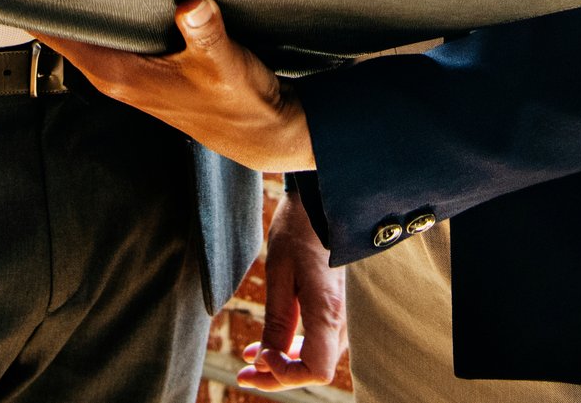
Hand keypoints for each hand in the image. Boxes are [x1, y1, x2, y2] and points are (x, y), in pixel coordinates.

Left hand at [38, 0, 314, 172]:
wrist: (261, 131)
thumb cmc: (239, 105)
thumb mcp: (226, 64)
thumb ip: (206, 33)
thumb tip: (190, 4)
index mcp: (122, 76)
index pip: (62, 38)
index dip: (36, 7)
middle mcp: (118, 74)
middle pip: (73, 29)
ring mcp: (131, 71)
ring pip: (96, 29)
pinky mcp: (148, 66)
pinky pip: (118, 31)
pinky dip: (118, 8)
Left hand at [237, 190, 347, 391]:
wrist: (322, 203)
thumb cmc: (299, 231)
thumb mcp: (279, 274)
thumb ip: (277, 321)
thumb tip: (266, 359)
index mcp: (326, 312)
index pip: (316, 371)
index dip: (286, 374)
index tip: (260, 356)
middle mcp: (339, 319)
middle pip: (314, 370)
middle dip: (277, 377)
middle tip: (242, 375)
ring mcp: (339, 315)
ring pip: (315, 359)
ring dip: (282, 365)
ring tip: (249, 361)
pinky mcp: (332, 308)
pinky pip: (316, 342)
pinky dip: (292, 350)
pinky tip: (268, 345)